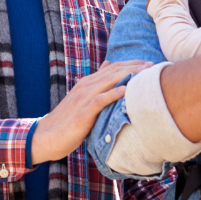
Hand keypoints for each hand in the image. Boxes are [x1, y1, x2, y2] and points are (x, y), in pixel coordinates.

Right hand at [30, 61, 151, 163]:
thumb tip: (108, 65)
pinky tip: (126, 90)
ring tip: (145, 73)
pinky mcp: (82, 113)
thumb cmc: (67, 121)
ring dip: (128, 75)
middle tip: (153, 65)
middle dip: (134, 66)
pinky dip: (113, 94)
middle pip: (113, 71)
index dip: (131, 64)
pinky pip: (100, 100)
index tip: (149, 64)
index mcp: (87, 83)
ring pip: (108, 81)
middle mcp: (86, 86)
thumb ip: (96, 84)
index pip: (112, 68)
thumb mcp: (82, 99)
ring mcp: (83, 98)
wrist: (47, 136)